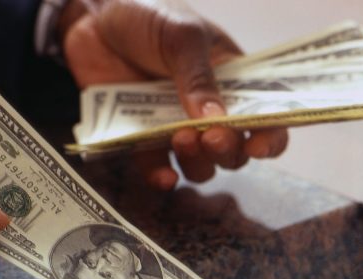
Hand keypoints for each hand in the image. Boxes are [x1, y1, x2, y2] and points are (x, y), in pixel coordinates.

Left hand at [60, 0, 287, 189]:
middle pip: (234, 150)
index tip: (257, 145)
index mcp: (231, 81)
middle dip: (227, 151)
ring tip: (180, 139)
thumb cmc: (148, 13)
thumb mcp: (182, 34)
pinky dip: (162, 177)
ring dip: (198, 163)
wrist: (93, 14)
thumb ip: (198, 76)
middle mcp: (209, 110)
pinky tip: (164, 176)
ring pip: (202, 165)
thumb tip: (215, 118)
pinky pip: (157, 168)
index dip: (269, 136)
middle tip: (211, 137)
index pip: (264, 117)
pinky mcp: (142, 137)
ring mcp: (176, 126)